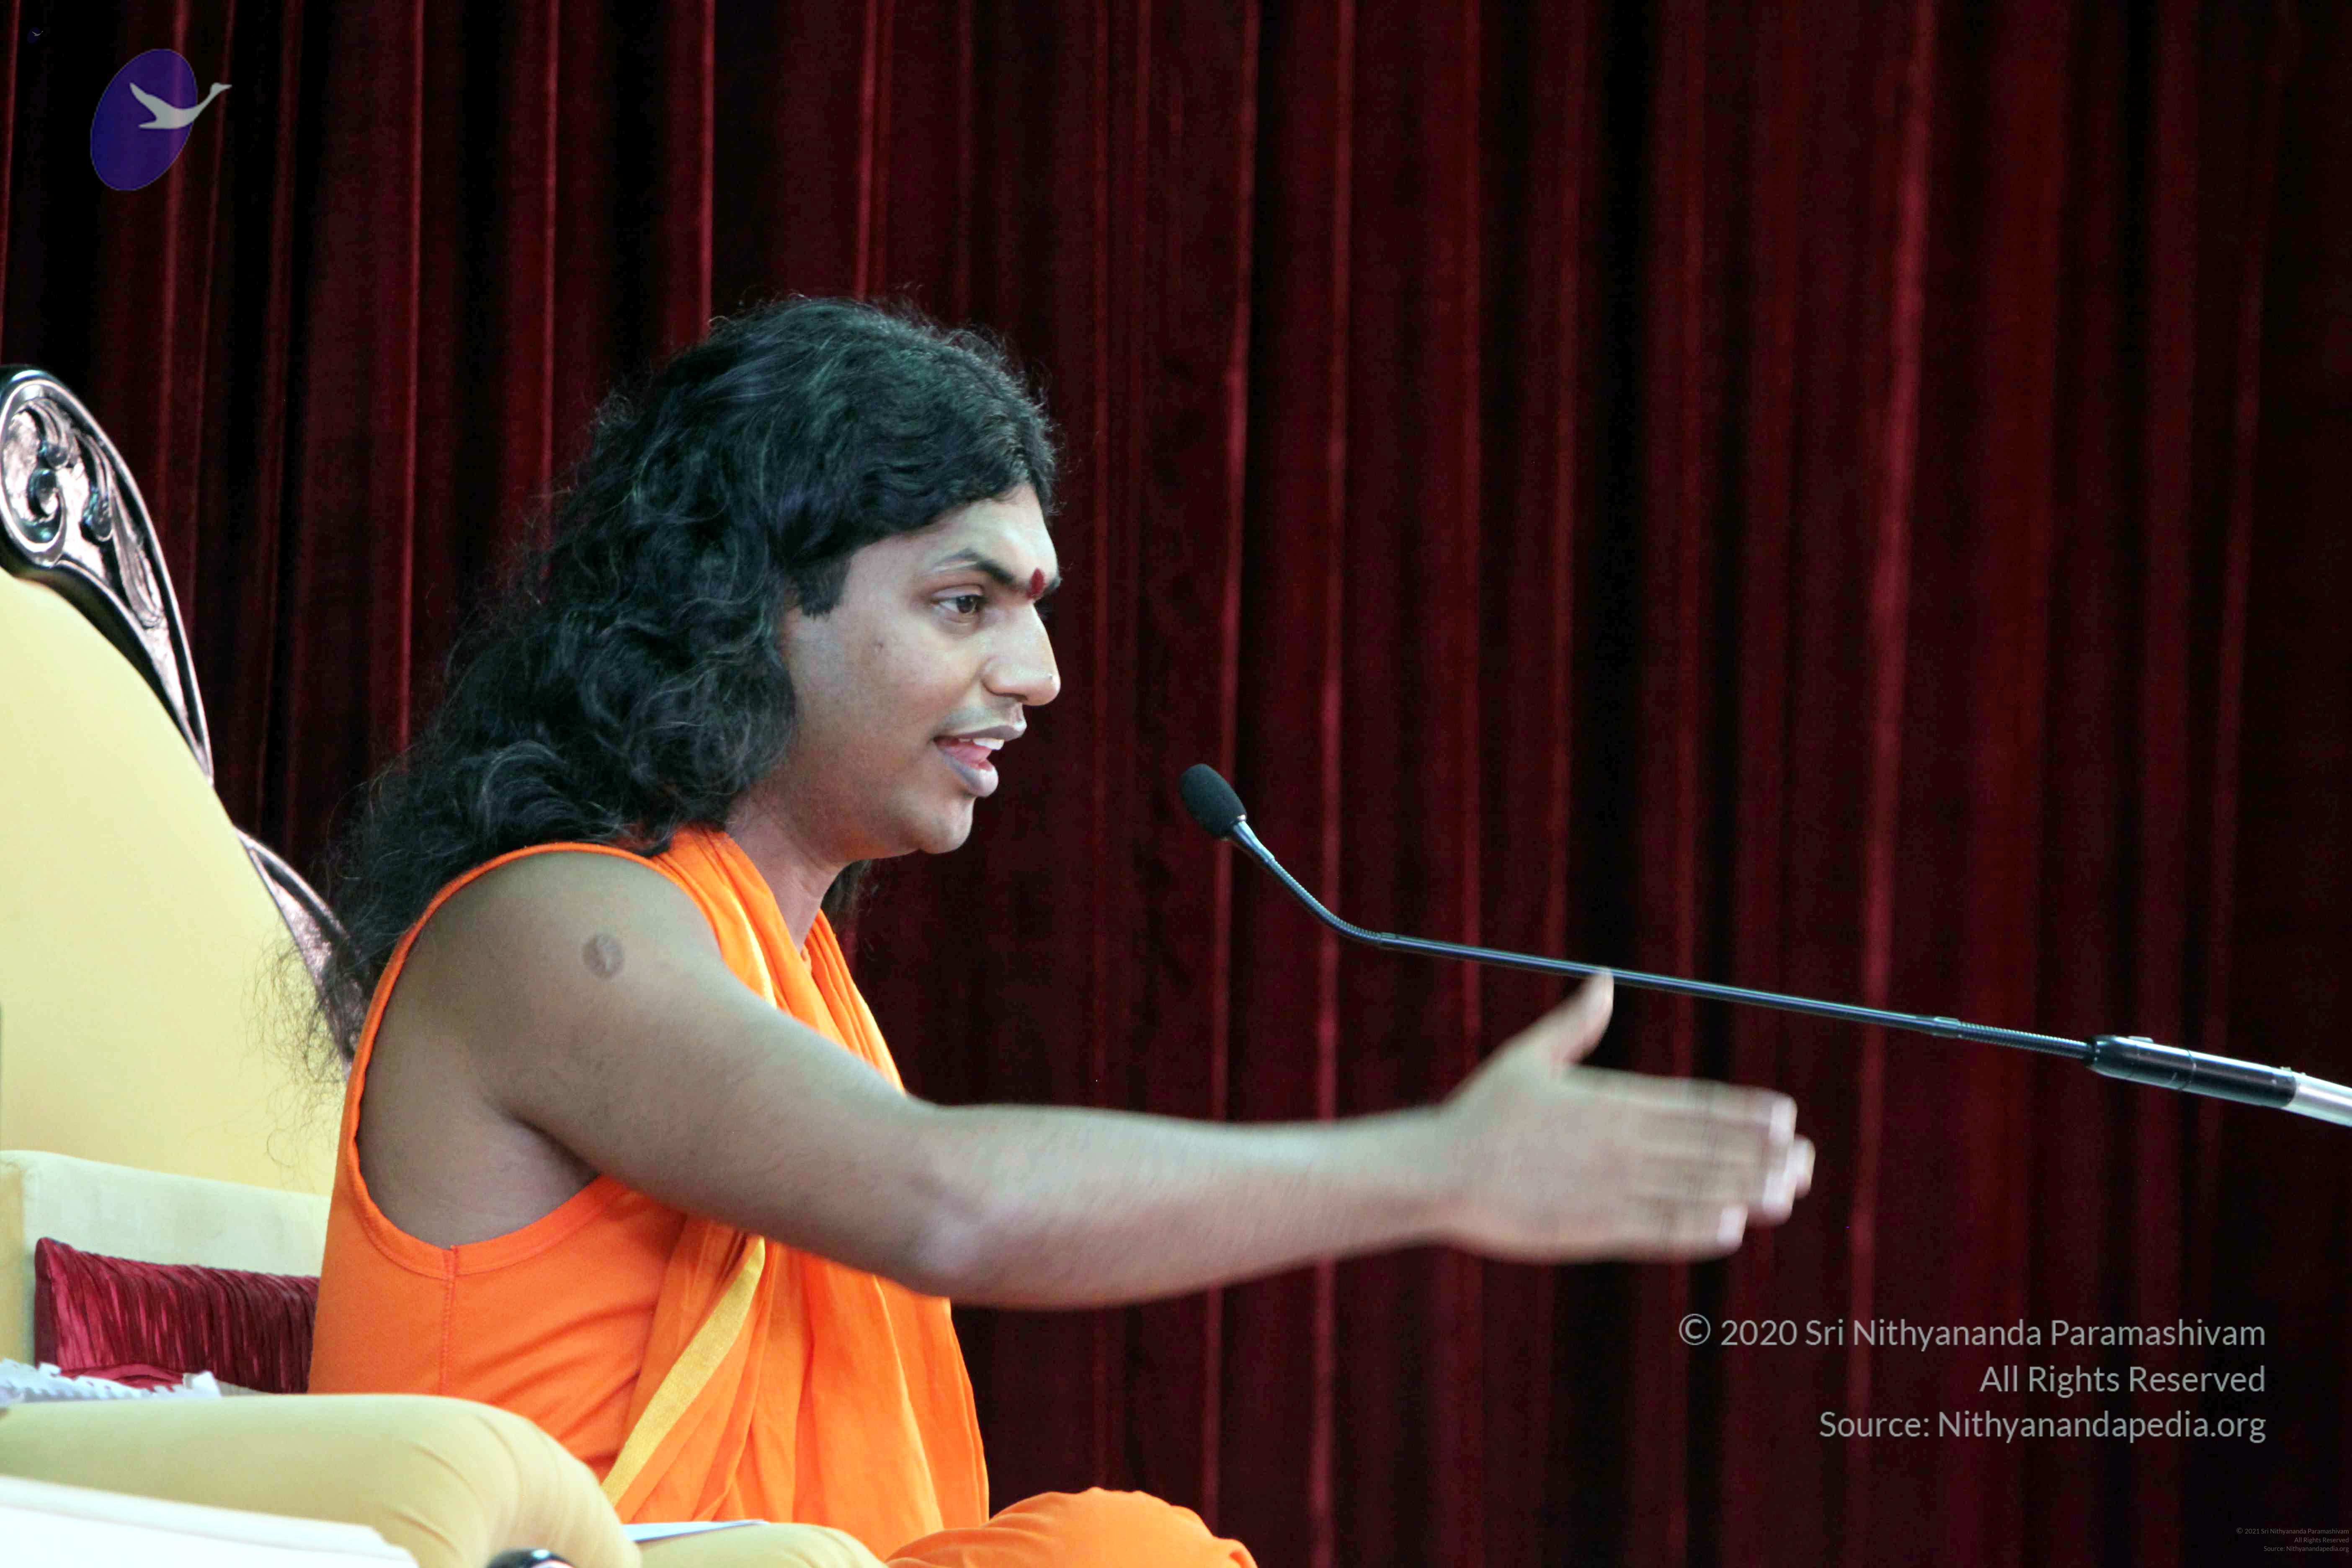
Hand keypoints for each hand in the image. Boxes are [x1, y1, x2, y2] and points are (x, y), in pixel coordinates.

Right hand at [1435, 973, 1814, 1261]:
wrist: (1440, 1171)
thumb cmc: (1480, 1113)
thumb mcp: (1527, 1059)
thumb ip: (1574, 1025)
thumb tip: (1602, 980)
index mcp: (1610, 1101)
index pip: (1692, 1105)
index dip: (1742, 1111)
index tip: (1784, 1114)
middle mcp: (1619, 1144)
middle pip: (1705, 1149)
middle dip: (1762, 1154)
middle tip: (1808, 1159)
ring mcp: (1610, 1188)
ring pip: (1693, 1190)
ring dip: (1745, 1191)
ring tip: (1789, 1193)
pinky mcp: (1593, 1228)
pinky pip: (1656, 1230)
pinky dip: (1696, 1229)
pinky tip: (1731, 1229)